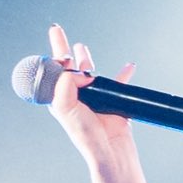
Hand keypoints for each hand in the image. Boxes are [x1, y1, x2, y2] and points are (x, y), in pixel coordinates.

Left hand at [36, 26, 142, 172]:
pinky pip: (118, 84)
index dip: (54, 55)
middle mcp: (74, 96)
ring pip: (89, 72)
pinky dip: (123, 74)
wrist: (111, 151)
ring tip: (82, 47)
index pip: (54, 72)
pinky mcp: (113, 101)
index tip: (54, 36)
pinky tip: (129, 66)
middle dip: (64, 49)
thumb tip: (77, 70)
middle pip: (68, 67)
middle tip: (58, 31)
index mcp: (59, 98)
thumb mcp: (66, 108)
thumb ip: (65, 84)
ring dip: (86, 58)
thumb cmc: (85, 135)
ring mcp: (94, 98)